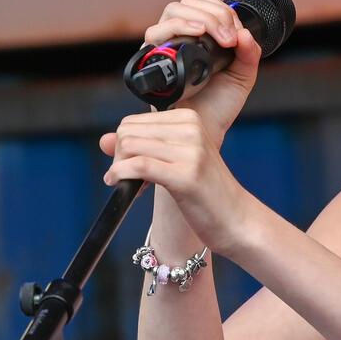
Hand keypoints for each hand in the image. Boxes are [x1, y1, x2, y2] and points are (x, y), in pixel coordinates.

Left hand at [101, 106, 258, 253]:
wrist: (237, 220)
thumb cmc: (206, 192)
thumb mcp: (173, 161)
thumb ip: (140, 147)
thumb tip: (103, 140)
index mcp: (189, 119)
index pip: (132, 122)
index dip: (123, 145)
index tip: (131, 165)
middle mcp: (191, 129)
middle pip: (127, 132)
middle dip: (118, 156)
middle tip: (126, 177)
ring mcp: (191, 151)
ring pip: (129, 146)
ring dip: (119, 168)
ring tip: (128, 184)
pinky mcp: (186, 176)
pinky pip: (138, 166)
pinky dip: (121, 175)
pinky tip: (118, 184)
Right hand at [135, 0, 263, 139]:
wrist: (203, 131)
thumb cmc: (218, 106)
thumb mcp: (242, 76)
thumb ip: (249, 53)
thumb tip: (245, 32)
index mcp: (198, 37)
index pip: (201, 4)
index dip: (220, 10)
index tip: (236, 33)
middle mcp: (177, 38)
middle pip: (186, 4)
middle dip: (212, 14)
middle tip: (229, 38)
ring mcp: (163, 47)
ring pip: (171, 12)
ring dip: (198, 17)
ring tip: (218, 35)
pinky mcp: (151, 59)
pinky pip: (155, 33)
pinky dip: (178, 27)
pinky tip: (197, 34)